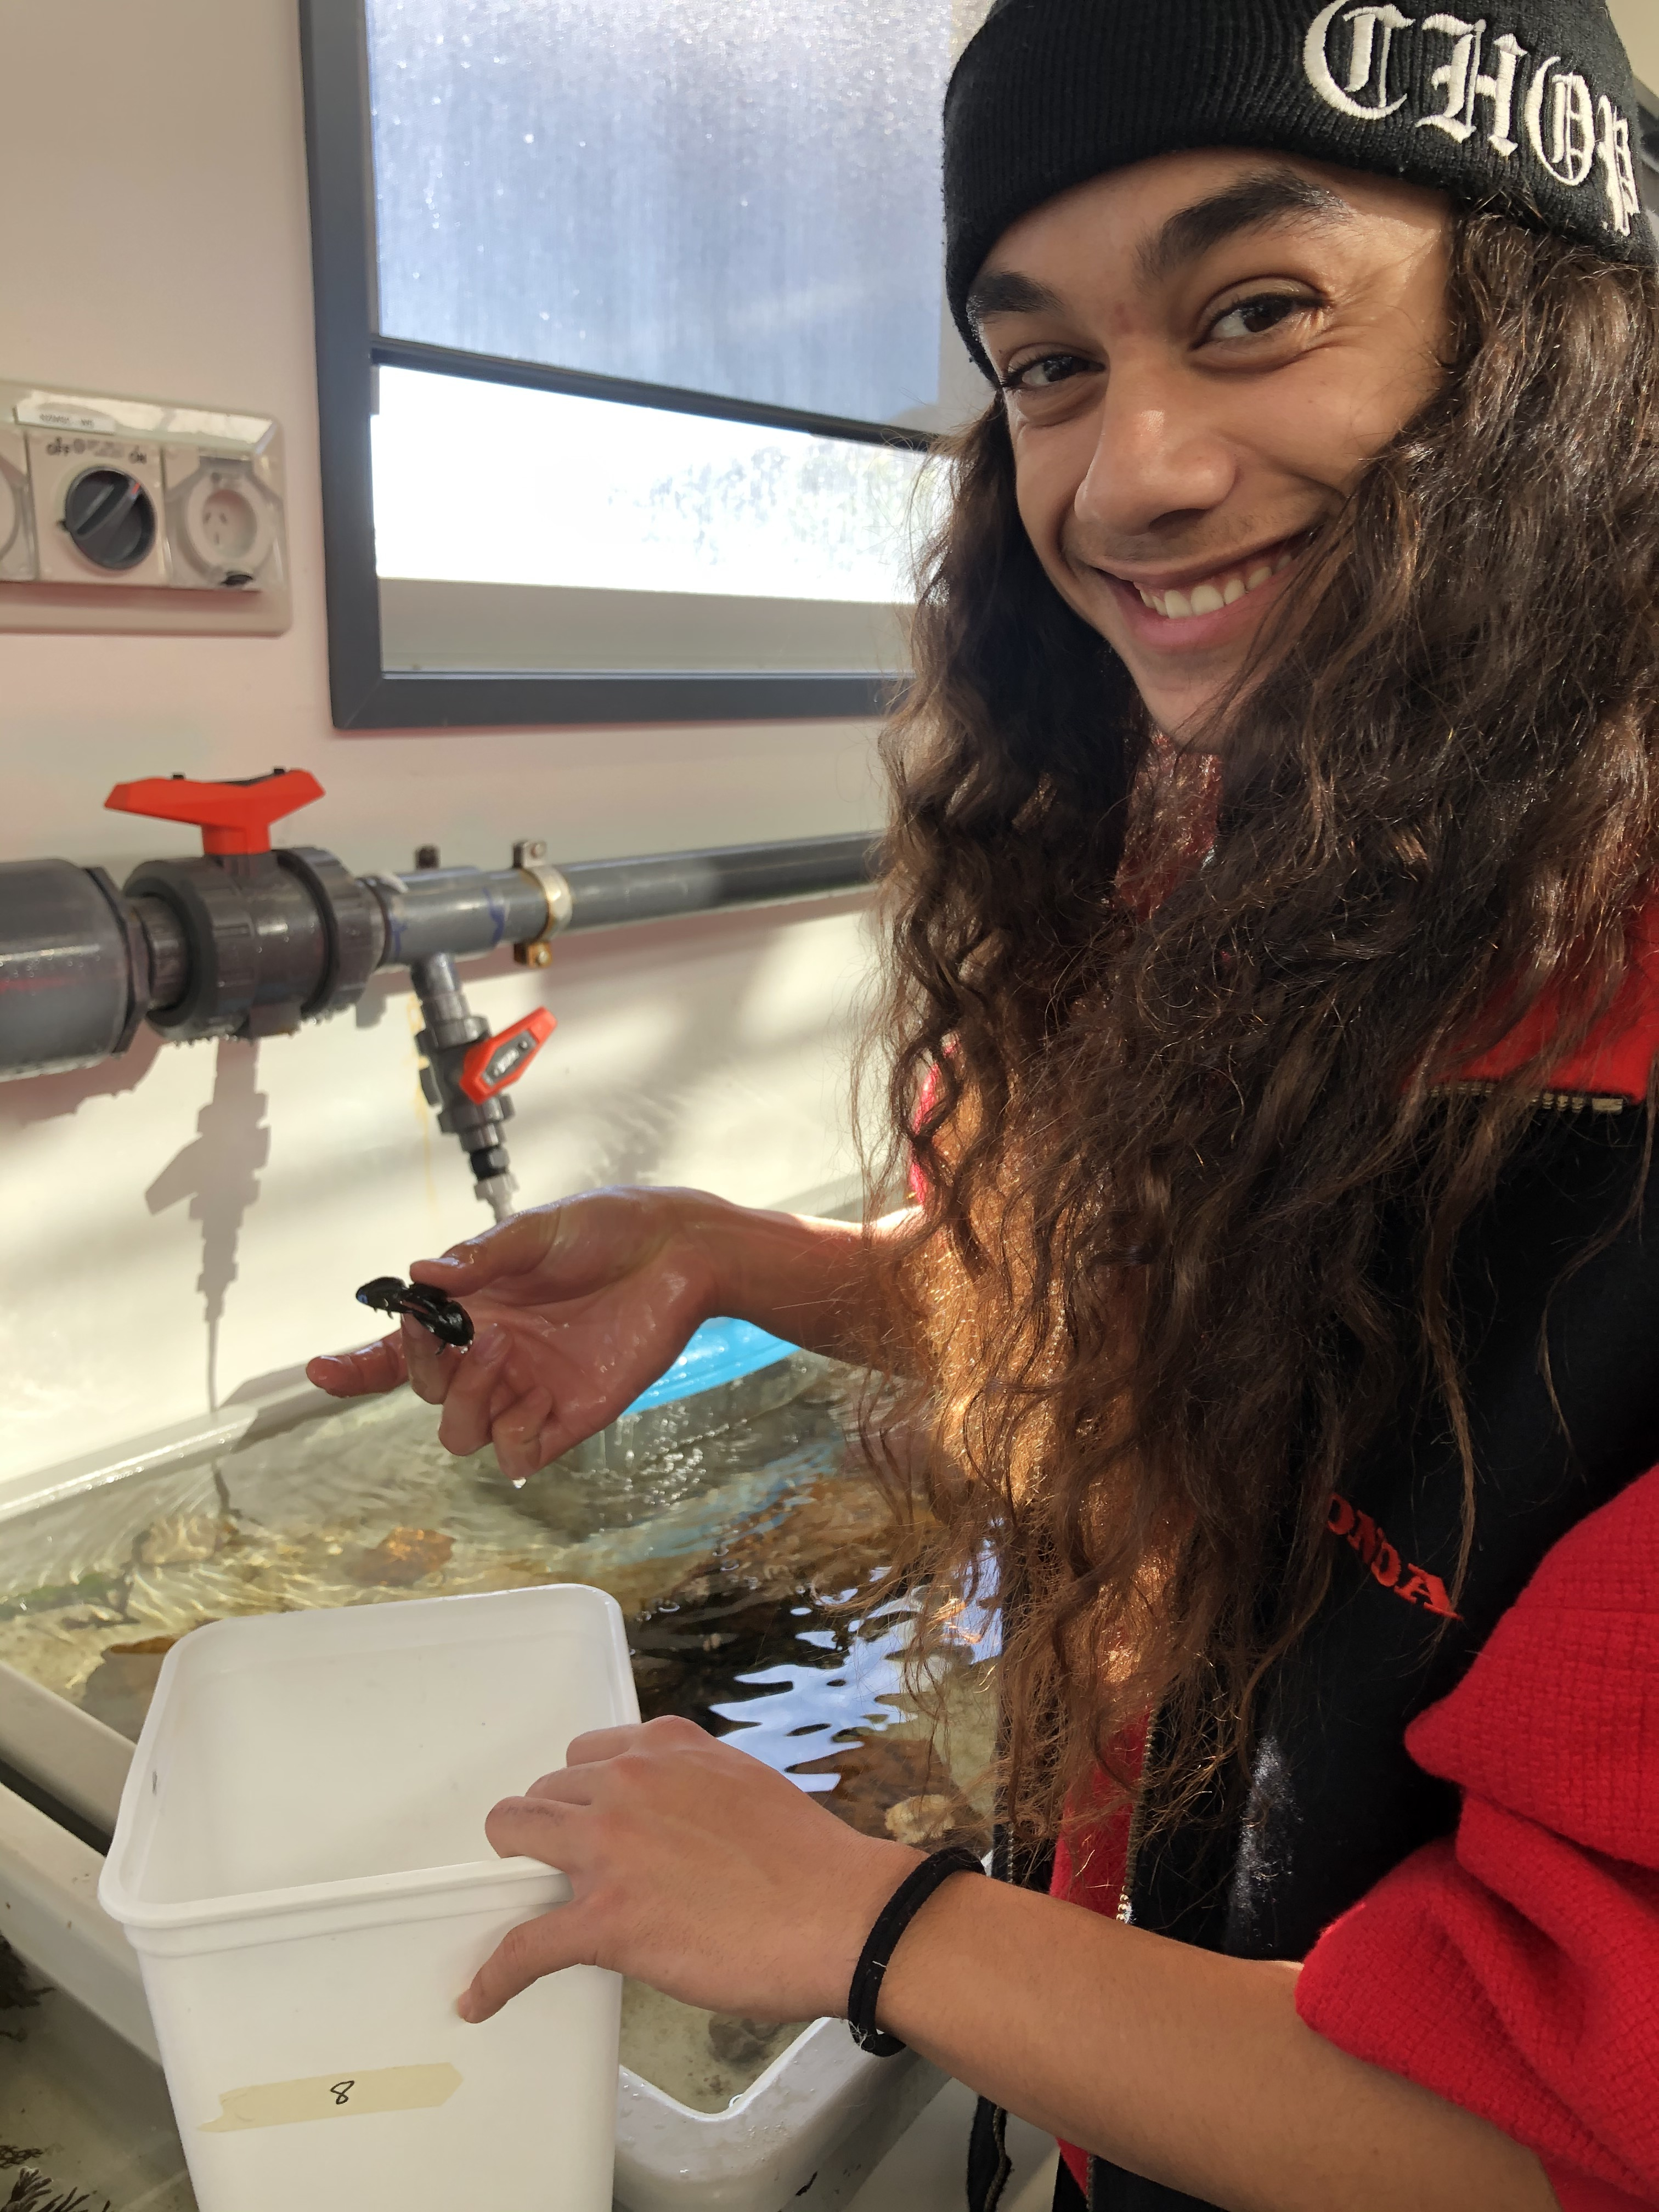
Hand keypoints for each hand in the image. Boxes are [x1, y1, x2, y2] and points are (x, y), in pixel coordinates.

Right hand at [304, 1188, 723, 1481]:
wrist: (679, 1251)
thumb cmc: (605, 1228)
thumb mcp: (536, 1231)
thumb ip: (479, 1258)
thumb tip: (420, 1274)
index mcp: (471, 1308)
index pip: (399, 1351)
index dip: (355, 1367)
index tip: (319, 1372)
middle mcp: (492, 1353)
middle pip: (426, 1393)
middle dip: (428, 1371)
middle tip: (475, 1335)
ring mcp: (528, 1388)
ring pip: (462, 1433)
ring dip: (470, 1404)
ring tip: (506, 1356)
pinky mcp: (570, 1416)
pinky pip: (519, 1456)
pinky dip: (515, 1442)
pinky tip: (536, 1407)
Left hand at [456, 1716, 920, 2024]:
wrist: (840, 1913)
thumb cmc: (807, 1860)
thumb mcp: (742, 1783)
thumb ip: (691, 1788)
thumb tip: (669, 1822)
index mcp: (665, 1746)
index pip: (586, 1754)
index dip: (581, 1794)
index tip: (584, 1820)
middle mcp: (627, 1781)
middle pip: (543, 1794)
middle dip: (546, 1829)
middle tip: (563, 1869)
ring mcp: (610, 1849)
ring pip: (516, 1838)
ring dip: (513, 1872)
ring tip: (519, 1905)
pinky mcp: (605, 1920)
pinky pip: (524, 1944)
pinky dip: (496, 1975)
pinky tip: (480, 1997)